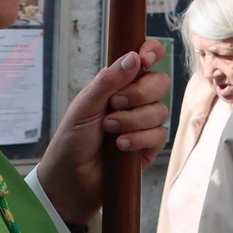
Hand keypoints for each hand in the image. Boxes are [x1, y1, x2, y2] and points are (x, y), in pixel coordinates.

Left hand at [36, 41, 169, 226]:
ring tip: (110, 130)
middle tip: (115, 103)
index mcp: (118, 84)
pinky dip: (138, 138)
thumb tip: (134, 57)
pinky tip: (121, 146)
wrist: (72, 178)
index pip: (145, 58)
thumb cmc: (72, 140)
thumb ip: (109, 80)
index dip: (151, 53)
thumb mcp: (85, 105)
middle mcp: (135, 100)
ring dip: (133, 120)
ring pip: (161, 110)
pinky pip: (159, 134)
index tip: (145, 59)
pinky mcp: (150, 146)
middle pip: (161, 82)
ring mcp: (144, 123)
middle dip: (140, 93)